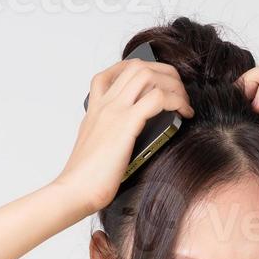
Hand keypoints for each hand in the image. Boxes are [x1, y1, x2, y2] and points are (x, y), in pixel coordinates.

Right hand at [53, 58, 194, 216]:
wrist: (75, 191)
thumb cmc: (86, 178)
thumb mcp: (96, 148)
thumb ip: (110, 135)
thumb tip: (131, 137)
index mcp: (95, 109)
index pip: (114, 72)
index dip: (140, 70)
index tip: (158, 82)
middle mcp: (104, 104)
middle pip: (136, 66)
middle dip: (164, 72)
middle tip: (179, 91)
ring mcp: (114, 111)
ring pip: (148, 75)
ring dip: (172, 84)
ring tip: (184, 102)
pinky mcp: (126, 124)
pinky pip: (157, 98)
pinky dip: (176, 101)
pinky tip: (184, 113)